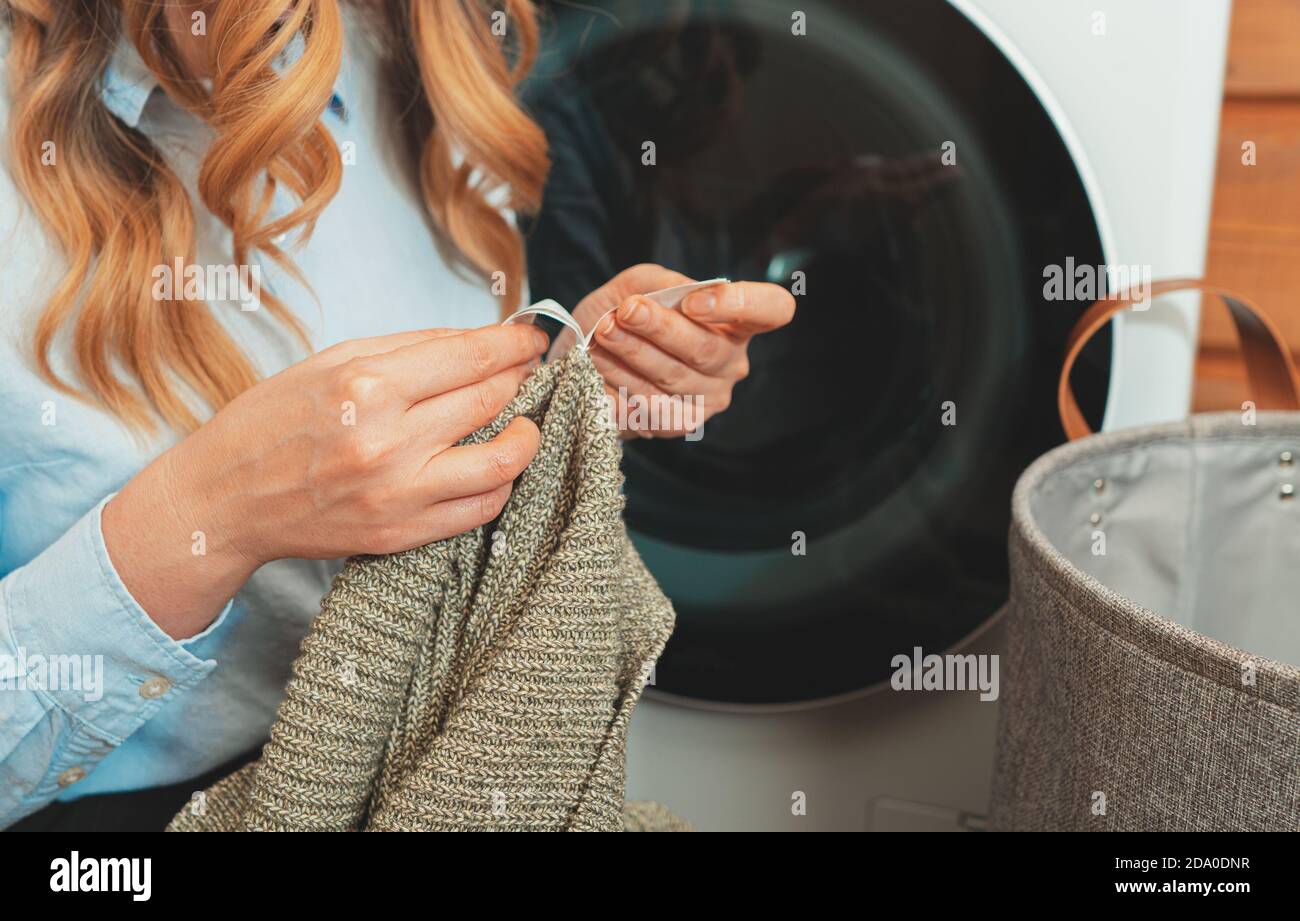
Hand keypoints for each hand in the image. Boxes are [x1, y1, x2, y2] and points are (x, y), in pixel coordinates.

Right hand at [103, 324, 548, 638]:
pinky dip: (501, 482)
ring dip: (526, 435)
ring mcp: (397, 493)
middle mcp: (387, 440)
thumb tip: (479, 341)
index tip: (533, 338)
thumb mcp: (331, 361)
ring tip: (523, 423)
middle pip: (492, 399)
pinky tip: (495, 465)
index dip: (515, 343)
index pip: (472, 356)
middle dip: (521, 379)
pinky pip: (481, 508)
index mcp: (366, 385)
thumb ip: (410, 349)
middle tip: (529, 371)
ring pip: (503, 460)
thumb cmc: (274, 420)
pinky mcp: (401, 533)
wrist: (225, 499)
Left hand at [561, 264, 795, 438]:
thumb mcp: (636, 285)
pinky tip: (602, 365)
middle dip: (663, 328)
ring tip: (604, 332)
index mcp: (735, 320)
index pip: (772, 309)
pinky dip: (624, 384)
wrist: (586, 356)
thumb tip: (678, 295)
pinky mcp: (683, 422)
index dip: (740, 304)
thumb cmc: (620, 316)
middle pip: (708, 348)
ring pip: (675, 377)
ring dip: (635, 354)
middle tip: (628, 311)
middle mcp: (731, 361)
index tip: (693, 302)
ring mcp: (711, 396)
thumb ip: (658, 282)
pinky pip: (654, 407)